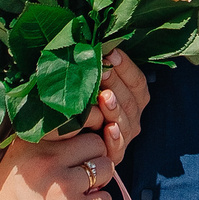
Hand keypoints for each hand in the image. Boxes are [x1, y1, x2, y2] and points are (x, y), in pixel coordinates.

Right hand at [0, 129, 112, 199]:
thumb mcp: (15, 159)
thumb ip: (41, 143)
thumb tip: (76, 132)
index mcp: (34, 142)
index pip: (78, 122)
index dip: (82, 136)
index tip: (79, 148)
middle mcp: (49, 159)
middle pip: (96, 144)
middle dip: (95, 156)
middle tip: (84, 170)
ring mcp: (63, 185)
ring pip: (106, 168)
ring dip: (101, 179)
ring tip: (84, 188)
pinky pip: (106, 198)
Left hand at [80, 48, 149, 166]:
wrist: (61, 146)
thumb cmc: (76, 107)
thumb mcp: (88, 87)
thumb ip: (96, 71)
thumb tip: (92, 43)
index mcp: (132, 99)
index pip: (137, 81)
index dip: (126, 67)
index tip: (111, 53)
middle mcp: (132, 117)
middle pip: (131, 100)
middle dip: (116, 83)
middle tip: (102, 70)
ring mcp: (124, 137)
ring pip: (126, 122)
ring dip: (115, 108)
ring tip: (104, 97)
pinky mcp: (113, 156)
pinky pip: (118, 148)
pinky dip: (115, 138)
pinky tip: (108, 129)